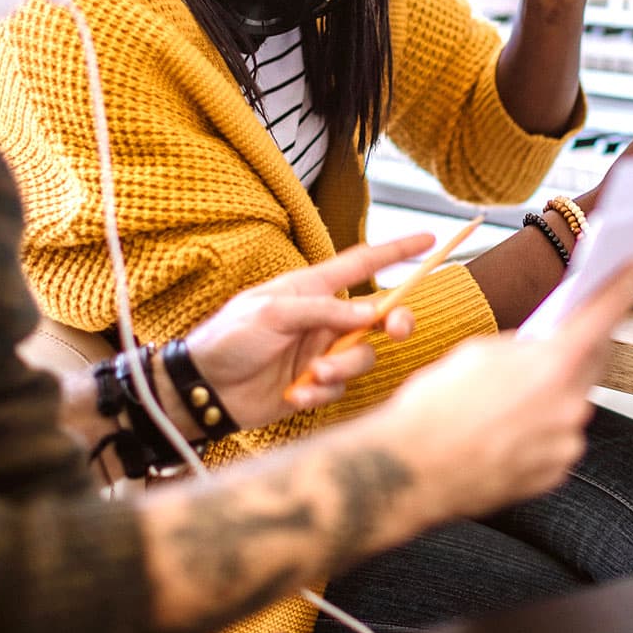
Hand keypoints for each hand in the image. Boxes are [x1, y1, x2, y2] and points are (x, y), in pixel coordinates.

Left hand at [183, 233, 433, 428]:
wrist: (202, 388)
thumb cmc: (228, 337)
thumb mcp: (272, 312)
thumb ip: (323, 311)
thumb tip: (371, 314)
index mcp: (312, 288)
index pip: (363, 264)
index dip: (398, 250)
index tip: (430, 239)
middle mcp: (323, 318)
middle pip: (379, 316)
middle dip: (394, 322)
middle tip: (394, 330)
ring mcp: (321, 352)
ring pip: (362, 357)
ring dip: (342, 367)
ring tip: (312, 374)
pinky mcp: (314, 384)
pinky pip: (339, 389)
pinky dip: (321, 392)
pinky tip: (294, 394)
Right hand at [388, 260, 632, 521]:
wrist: (410, 470)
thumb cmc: (434, 408)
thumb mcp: (476, 353)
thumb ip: (521, 345)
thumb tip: (536, 348)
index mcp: (552, 366)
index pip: (601, 316)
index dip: (622, 288)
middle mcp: (570, 406)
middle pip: (592, 362)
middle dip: (577, 346)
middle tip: (551, 340)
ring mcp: (565, 444)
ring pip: (571, 403)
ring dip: (550, 392)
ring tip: (503, 398)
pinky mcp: (554, 473)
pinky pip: (558, 438)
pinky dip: (540, 428)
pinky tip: (503, 428)